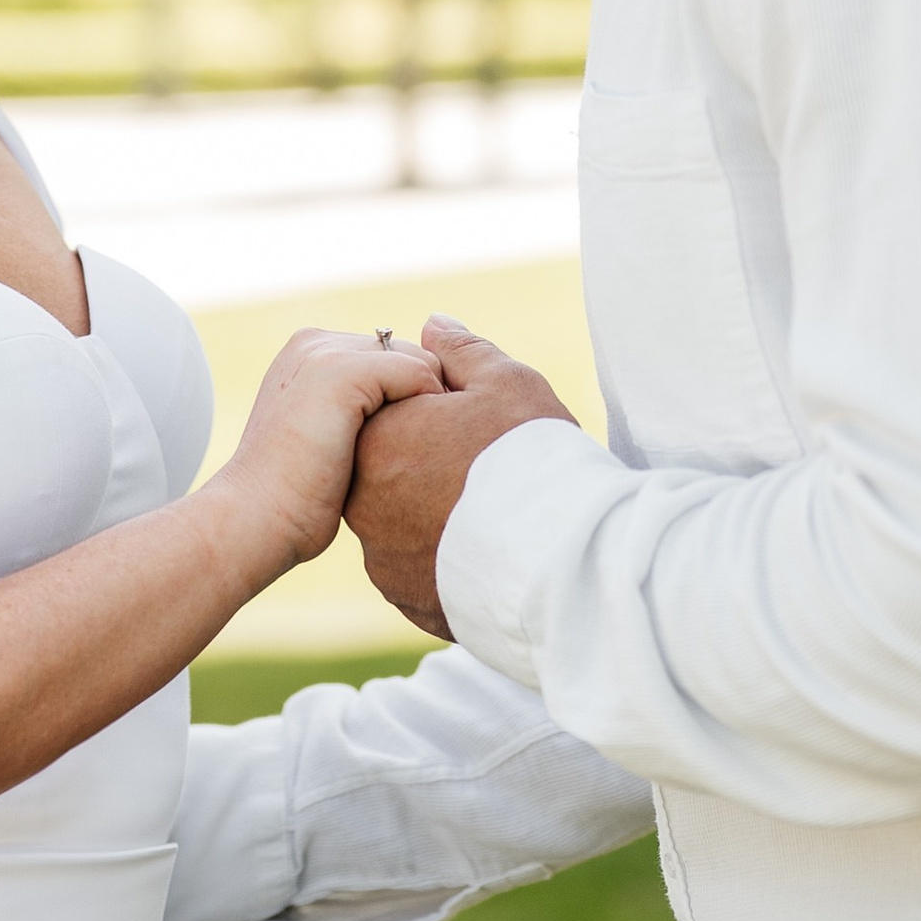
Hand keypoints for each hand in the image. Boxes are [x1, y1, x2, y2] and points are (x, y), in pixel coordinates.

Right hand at [206, 327, 439, 581]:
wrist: (255, 518)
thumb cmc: (295, 497)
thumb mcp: (327, 439)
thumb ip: (359, 412)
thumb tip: (415, 411)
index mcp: (308, 354)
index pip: (389, 355)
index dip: (412, 398)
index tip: (414, 443)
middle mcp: (315, 343)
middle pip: (408, 354)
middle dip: (424, 399)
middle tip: (418, 453)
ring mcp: (326, 353)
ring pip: (418, 361)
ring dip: (429, 407)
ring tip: (413, 456)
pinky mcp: (342, 372)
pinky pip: (418, 373)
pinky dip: (428, 411)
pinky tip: (411, 454)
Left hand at [345, 315, 576, 637]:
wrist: (559, 556)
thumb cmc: (531, 458)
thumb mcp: (505, 383)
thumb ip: (461, 352)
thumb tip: (432, 326)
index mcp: (376, 436)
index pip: (394, 407)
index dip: (441, 408)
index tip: (479, 420)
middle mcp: (362, 498)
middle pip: (394, 465)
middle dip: (432, 459)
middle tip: (489, 464)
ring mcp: (380, 553)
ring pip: (403, 519)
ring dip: (435, 511)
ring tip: (494, 511)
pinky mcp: (403, 595)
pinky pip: (418, 566)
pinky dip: (443, 556)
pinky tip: (486, 549)